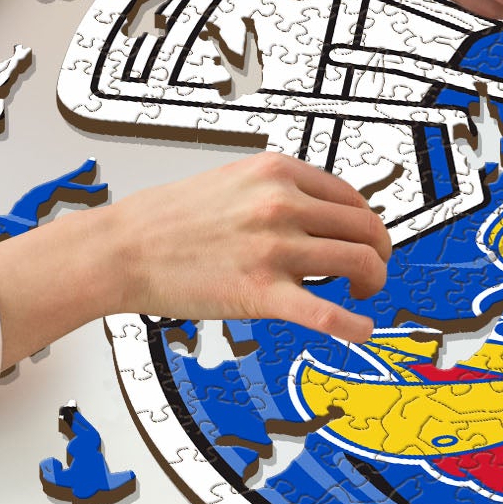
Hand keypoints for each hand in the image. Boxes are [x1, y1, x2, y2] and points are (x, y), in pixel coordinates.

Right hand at [100, 152, 392, 343]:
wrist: (123, 248)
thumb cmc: (168, 219)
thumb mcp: (234, 181)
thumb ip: (278, 192)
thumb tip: (320, 215)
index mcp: (277, 172)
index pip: (351, 197)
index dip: (366, 223)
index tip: (365, 239)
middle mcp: (282, 204)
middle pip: (365, 228)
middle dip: (379, 252)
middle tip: (373, 270)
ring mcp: (274, 248)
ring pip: (359, 262)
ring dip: (372, 281)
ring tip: (362, 293)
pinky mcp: (260, 293)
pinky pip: (325, 313)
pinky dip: (353, 325)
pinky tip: (362, 331)